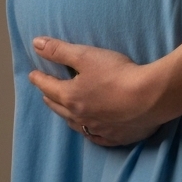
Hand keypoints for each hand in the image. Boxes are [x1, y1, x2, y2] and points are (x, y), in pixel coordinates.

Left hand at [29, 37, 165, 146]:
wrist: (149, 97)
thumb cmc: (116, 73)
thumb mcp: (86, 55)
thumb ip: (59, 50)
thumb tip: (36, 43)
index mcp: (71, 97)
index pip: (48, 87)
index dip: (39, 79)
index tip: (33, 75)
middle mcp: (80, 117)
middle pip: (59, 107)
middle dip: (50, 98)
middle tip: (45, 92)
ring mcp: (97, 129)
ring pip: (75, 124)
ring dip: (65, 115)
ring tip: (63, 109)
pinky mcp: (114, 137)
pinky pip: (94, 137)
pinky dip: (87, 130)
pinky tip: (89, 130)